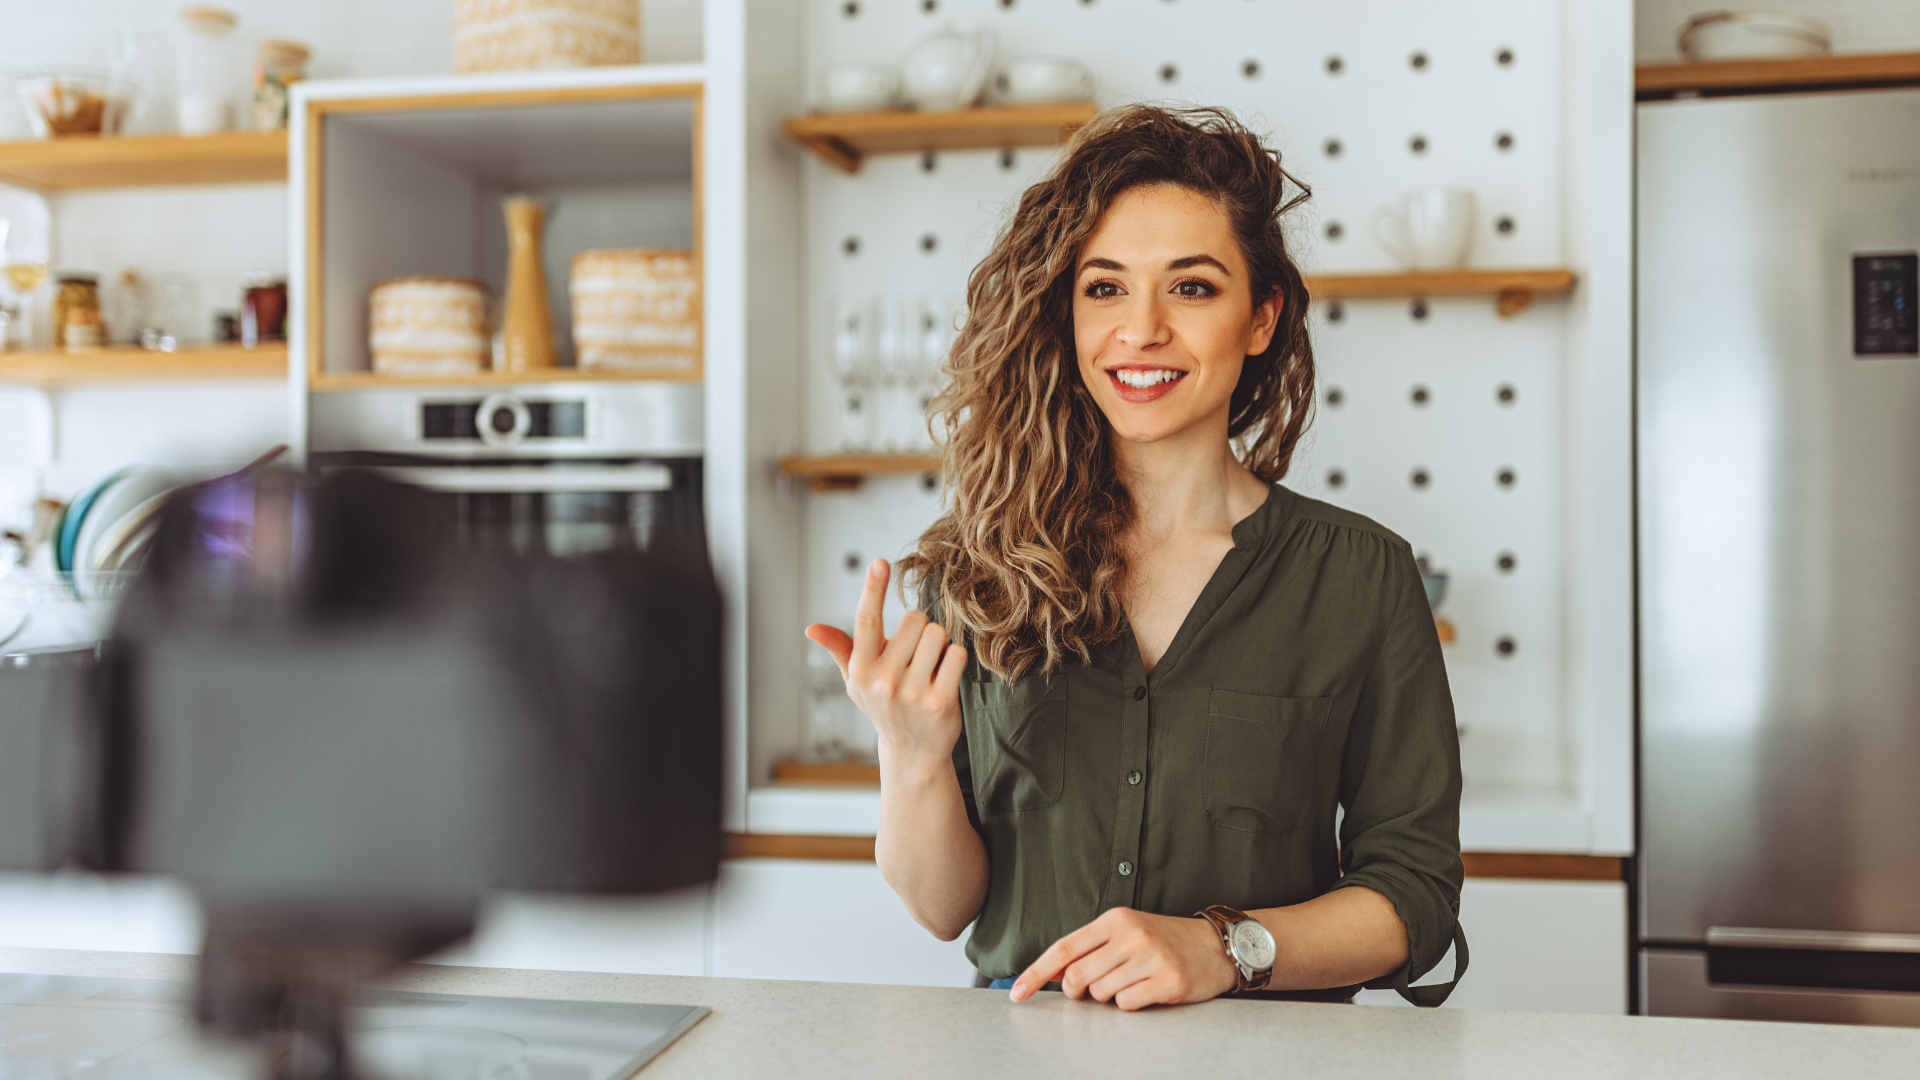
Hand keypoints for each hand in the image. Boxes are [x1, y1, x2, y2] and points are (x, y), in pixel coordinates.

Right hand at [804, 558, 967, 772]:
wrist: (912, 752)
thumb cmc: (884, 706)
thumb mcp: (856, 679)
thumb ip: (840, 648)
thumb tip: (811, 628)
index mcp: (861, 669)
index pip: (865, 620)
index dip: (873, 588)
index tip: (879, 563)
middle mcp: (883, 680)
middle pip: (915, 618)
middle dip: (920, 629)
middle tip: (915, 655)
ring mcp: (912, 693)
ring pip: (937, 634)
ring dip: (939, 643)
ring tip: (930, 665)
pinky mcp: (940, 702)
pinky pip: (956, 654)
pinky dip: (955, 659)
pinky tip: (945, 676)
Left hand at [1009, 907, 1238, 1009]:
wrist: (1216, 946)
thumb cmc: (1165, 941)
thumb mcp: (1126, 932)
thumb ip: (1089, 949)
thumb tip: (1049, 973)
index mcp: (1114, 920)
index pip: (1063, 949)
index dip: (1036, 973)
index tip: (1017, 993)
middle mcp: (1131, 935)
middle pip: (1077, 976)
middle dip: (1076, 992)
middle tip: (1090, 992)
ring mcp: (1150, 957)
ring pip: (1101, 993)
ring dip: (1108, 998)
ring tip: (1130, 984)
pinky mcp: (1169, 980)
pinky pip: (1127, 1005)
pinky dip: (1130, 1005)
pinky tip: (1146, 992)